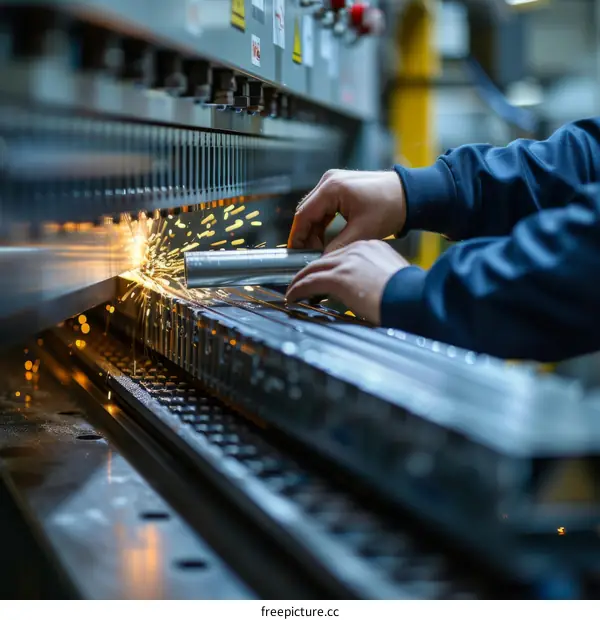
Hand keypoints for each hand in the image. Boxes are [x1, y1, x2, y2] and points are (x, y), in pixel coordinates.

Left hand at [286, 240, 409, 323]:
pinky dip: (298, 290)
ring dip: (300, 281)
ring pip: (314, 269)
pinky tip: (293, 298)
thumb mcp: (392, 279)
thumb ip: (376, 278)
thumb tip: (367, 290)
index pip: (342, 254)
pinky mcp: (339, 278)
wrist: (413, 298)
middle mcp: (358, 249)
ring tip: (293, 292)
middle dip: (310, 272)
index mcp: (372, 247)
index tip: (321, 277)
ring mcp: (347, 262)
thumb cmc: (409, 295)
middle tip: (300, 283)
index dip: (328, 266)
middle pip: (325, 259)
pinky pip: (310, 282)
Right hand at [287, 170, 405, 252]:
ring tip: (319, 250)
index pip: (303, 215)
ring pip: (315, 211)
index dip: (297, 236)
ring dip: (315, 231)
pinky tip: (327, 239)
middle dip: (306, 235)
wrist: (410, 195)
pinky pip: (324, 208)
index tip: (295, 253)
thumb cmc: (390, 208)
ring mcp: (334, 182)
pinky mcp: (340, 187)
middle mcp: (329, 181)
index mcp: (331, 188)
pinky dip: (323, 224)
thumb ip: (337, 247)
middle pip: (306, 212)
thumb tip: (321, 260)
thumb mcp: (362, 232)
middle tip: (308, 255)